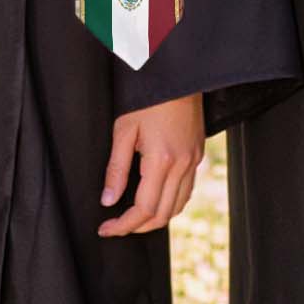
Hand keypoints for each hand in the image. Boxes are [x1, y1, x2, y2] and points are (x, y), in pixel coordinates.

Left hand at [98, 92, 204, 236]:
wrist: (178, 75)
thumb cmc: (148, 98)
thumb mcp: (124, 130)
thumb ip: (116, 169)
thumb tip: (108, 200)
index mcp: (162, 160)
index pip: (144, 209)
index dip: (123, 225)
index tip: (106, 228)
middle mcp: (182, 164)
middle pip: (162, 214)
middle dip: (137, 227)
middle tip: (116, 226)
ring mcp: (193, 160)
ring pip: (178, 206)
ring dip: (155, 218)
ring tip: (133, 217)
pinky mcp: (198, 154)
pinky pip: (186, 190)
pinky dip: (171, 203)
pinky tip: (155, 198)